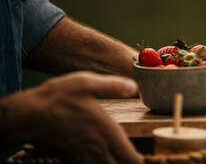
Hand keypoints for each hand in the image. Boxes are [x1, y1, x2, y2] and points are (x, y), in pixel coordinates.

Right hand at [0, 71, 142, 163]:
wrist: (28, 116)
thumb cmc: (57, 97)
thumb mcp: (86, 82)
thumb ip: (112, 85)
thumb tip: (133, 87)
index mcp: (107, 132)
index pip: (132, 159)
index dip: (140, 160)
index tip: (144, 155)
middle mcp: (98, 149)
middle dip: (129, 163)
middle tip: (132, 156)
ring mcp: (84, 158)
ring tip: (118, 156)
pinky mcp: (72, 160)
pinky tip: (101, 156)